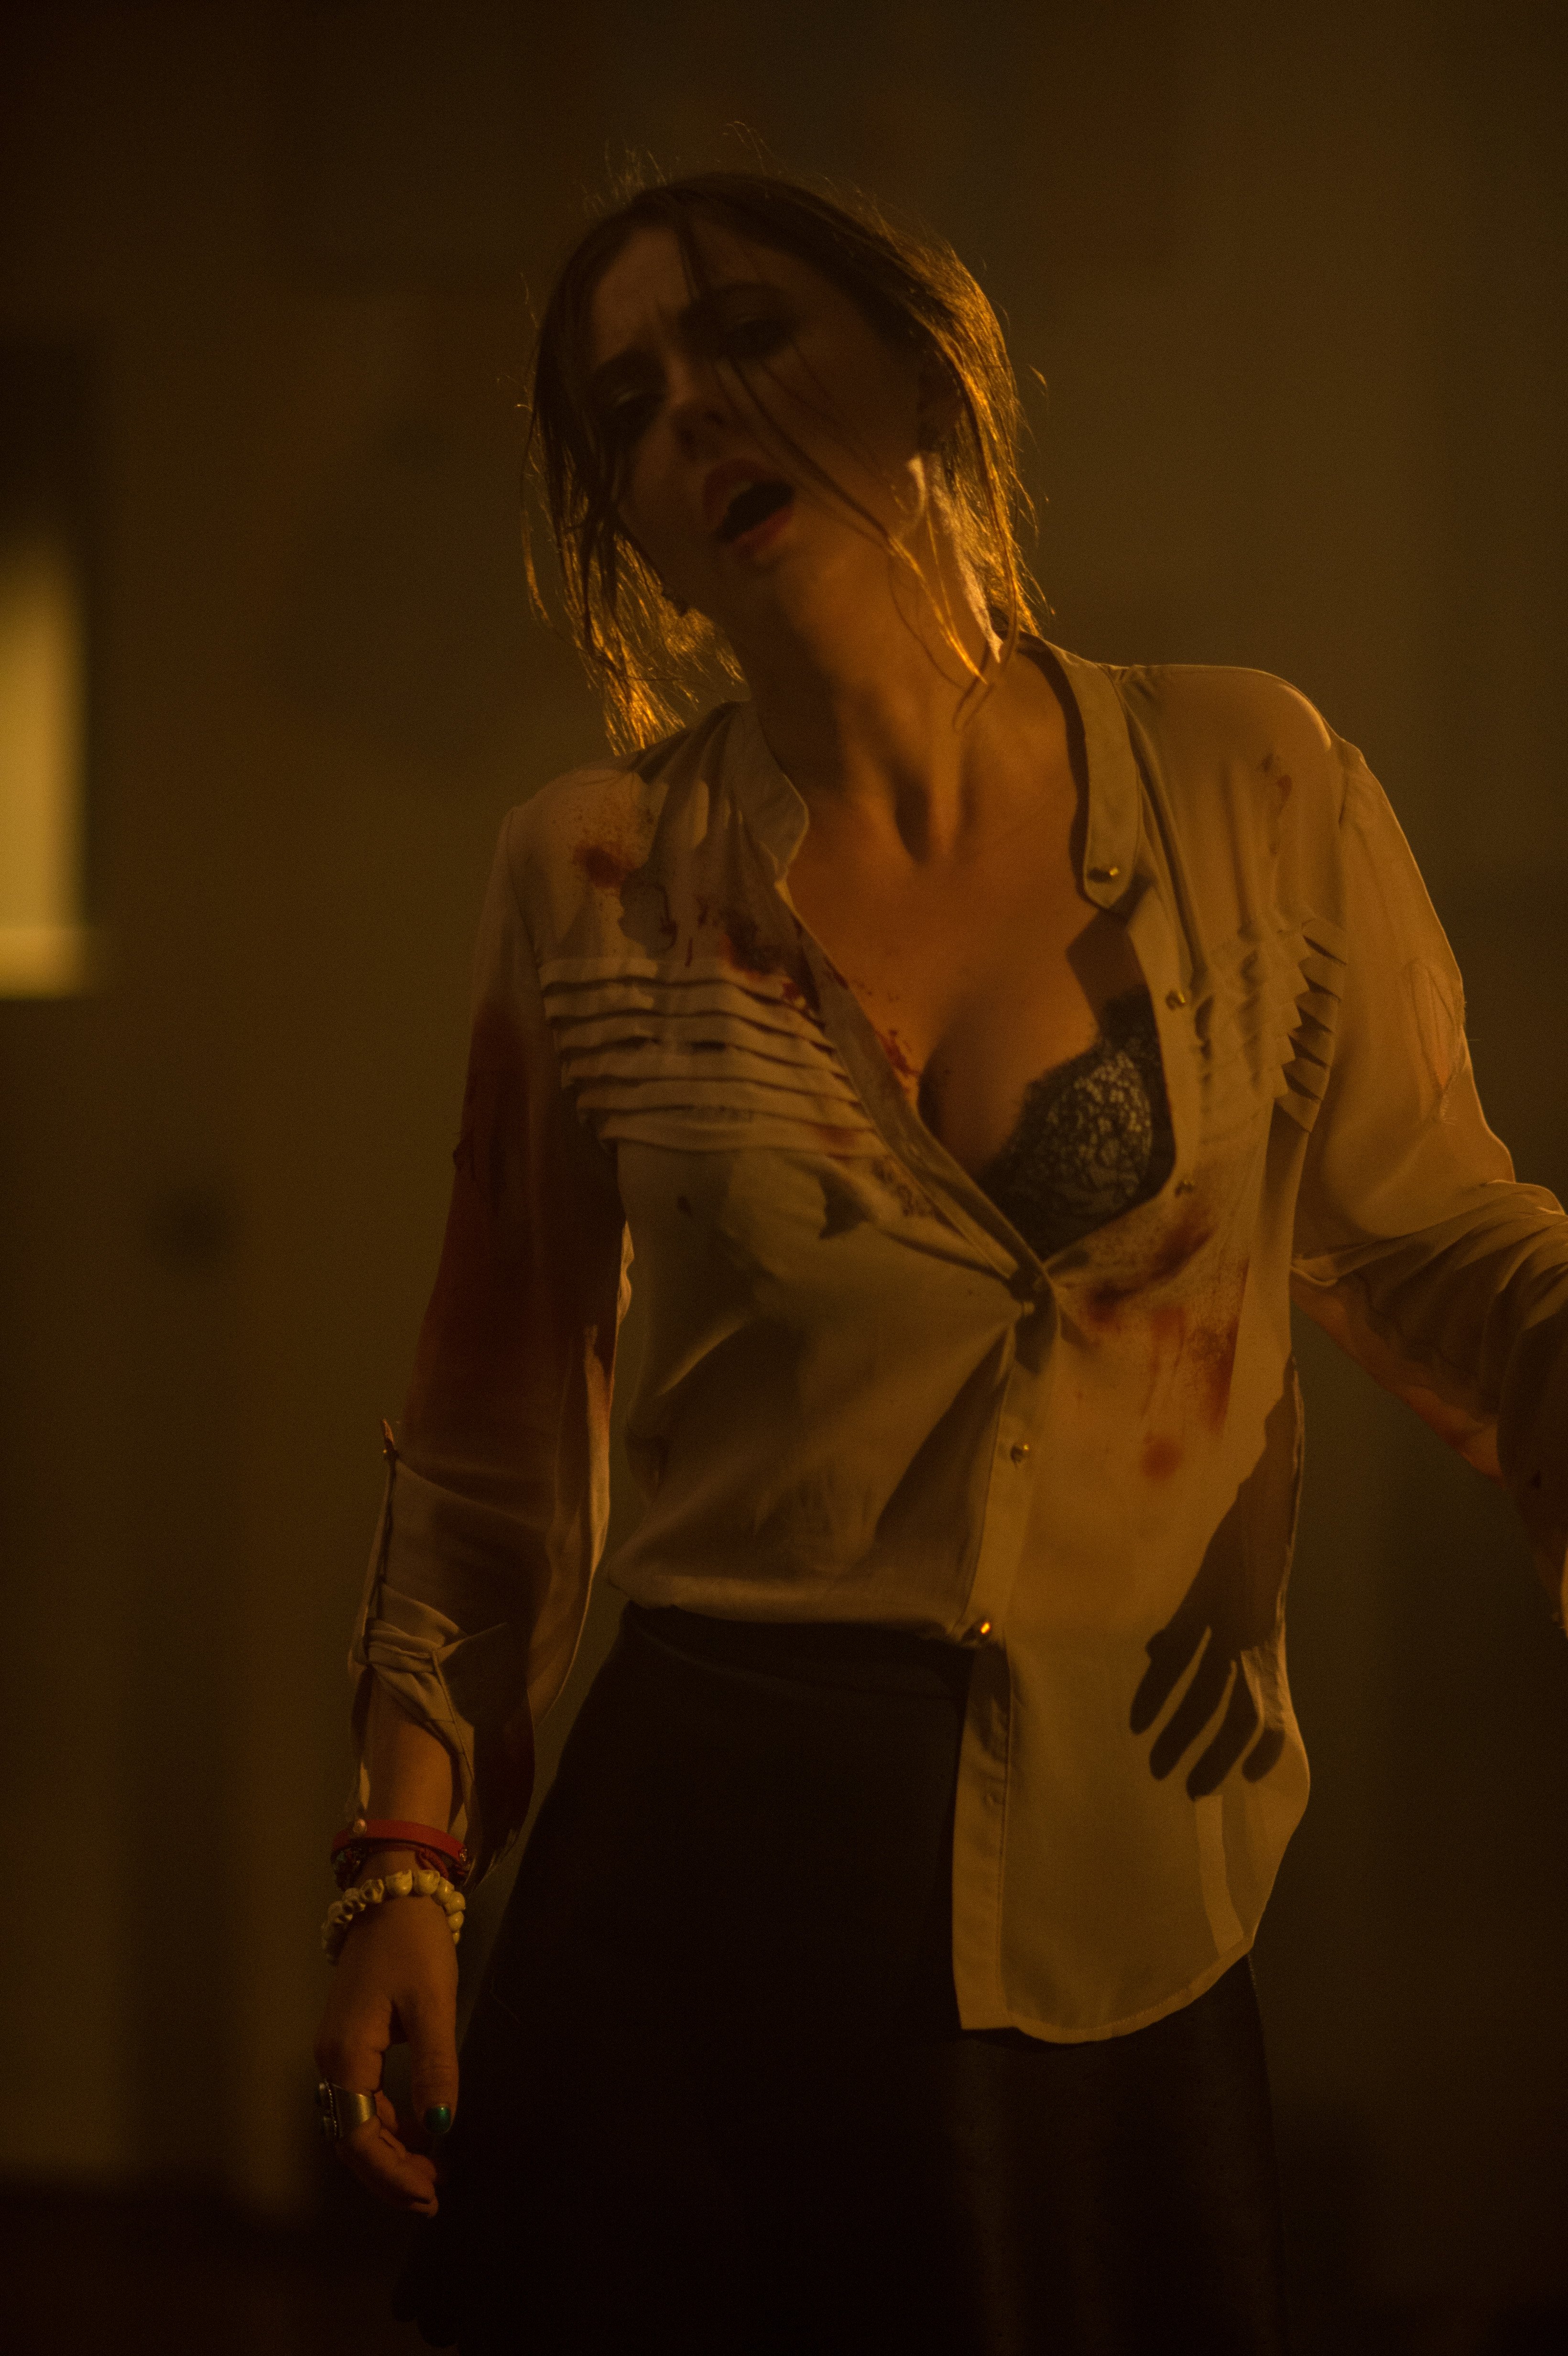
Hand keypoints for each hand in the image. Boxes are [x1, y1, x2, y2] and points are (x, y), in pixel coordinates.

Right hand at [313, 1878, 459, 2214]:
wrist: (393, 1888)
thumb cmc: (413, 1942)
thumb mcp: (432, 2004)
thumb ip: (435, 2068)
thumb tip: (441, 2130)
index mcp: (344, 2056)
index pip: (358, 2138)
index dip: (391, 2174)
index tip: (428, 2194)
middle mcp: (331, 2060)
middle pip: (351, 2139)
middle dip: (389, 2175)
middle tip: (433, 2199)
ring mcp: (337, 2051)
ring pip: (355, 2123)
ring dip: (389, 2154)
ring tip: (431, 2176)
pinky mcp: (350, 2040)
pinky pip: (362, 2100)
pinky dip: (388, 2125)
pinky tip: (419, 2133)